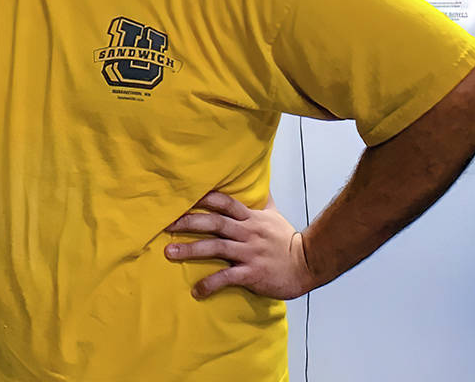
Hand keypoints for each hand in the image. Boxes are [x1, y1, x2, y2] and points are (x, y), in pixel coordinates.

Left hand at [163, 191, 316, 300]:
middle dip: (188, 222)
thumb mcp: (274, 215)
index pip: (224, 203)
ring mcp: (249, 253)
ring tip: (169, 252)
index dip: (204, 198)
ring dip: (191, 250)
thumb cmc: (287, 240)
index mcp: (250, 218)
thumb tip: (258, 183)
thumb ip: (262, 200)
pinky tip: (197, 290)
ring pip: (216, 247)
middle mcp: (247, 233)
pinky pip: (227, 278)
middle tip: (166, 224)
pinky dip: (210, 284)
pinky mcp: (252, 273)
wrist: (308, 264)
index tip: (182, 196)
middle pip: (214, 223)